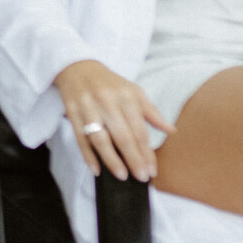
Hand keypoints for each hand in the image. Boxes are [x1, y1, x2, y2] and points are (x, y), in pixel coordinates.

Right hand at [55, 58, 169, 180]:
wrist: (77, 66)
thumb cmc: (110, 83)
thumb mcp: (133, 91)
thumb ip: (151, 112)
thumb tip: (171, 130)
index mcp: (126, 96)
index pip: (138, 129)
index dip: (146, 151)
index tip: (152, 170)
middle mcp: (107, 101)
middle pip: (121, 135)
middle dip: (133, 158)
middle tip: (141, 177)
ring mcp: (87, 106)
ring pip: (99, 138)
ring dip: (111, 159)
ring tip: (122, 175)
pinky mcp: (72, 111)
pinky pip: (80, 137)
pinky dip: (87, 154)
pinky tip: (96, 169)